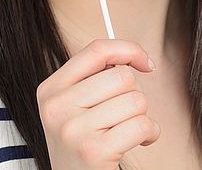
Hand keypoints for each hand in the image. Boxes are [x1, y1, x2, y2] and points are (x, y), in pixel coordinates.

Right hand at [36, 38, 160, 169]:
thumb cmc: (83, 143)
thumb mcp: (75, 107)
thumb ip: (95, 76)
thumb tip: (135, 57)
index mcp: (50, 89)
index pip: (96, 50)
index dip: (128, 50)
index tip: (145, 62)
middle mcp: (56, 107)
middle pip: (122, 76)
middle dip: (134, 94)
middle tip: (124, 114)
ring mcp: (73, 130)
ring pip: (136, 100)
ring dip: (142, 116)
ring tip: (127, 130)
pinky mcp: (94, 151)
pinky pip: (142, 124)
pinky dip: (151, 132)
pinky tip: (139, 141)